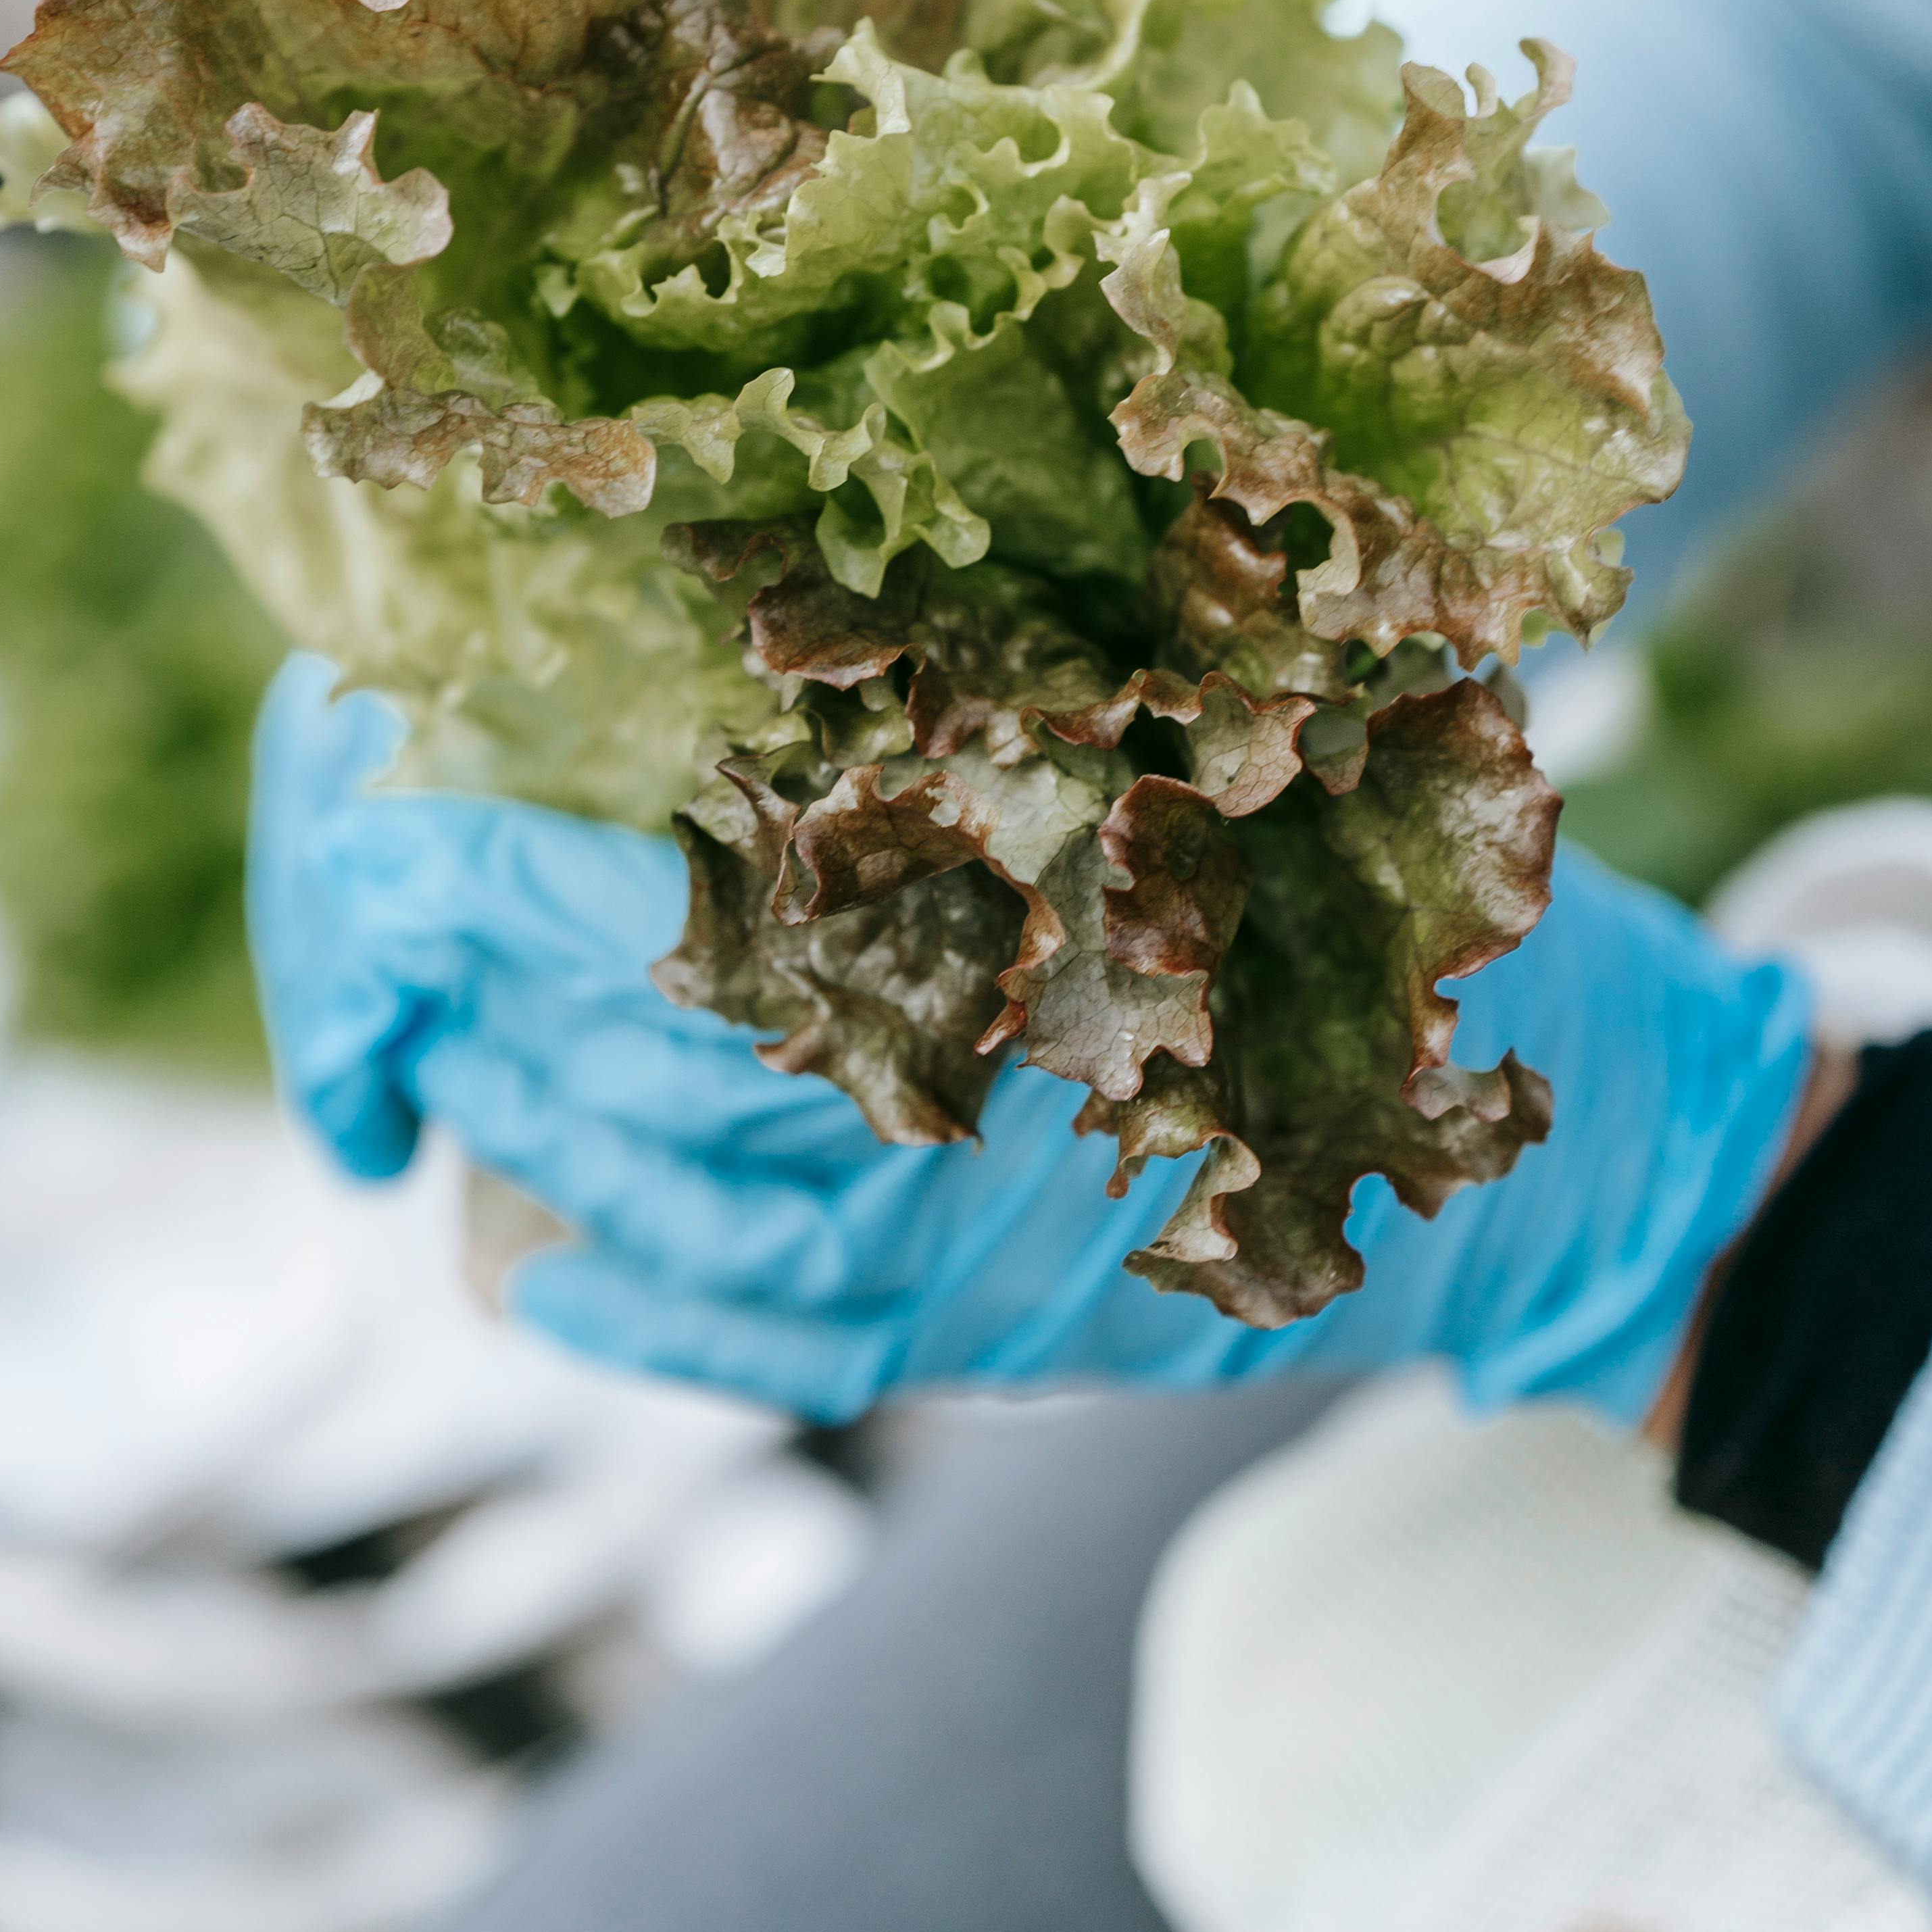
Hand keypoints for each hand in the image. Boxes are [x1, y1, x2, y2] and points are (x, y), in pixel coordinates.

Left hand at [249, 656, 1811, 1426]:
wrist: (1537, 1143)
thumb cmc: (1376, 892)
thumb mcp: (1207, 732)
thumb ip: (1003, 683)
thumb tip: (762, 590)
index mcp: (944, 923)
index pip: (595, 894)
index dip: (461, 855)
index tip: (407, 777)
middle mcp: (902, 1101)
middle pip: (569, 1044)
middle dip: (446, 977)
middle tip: (394, 886)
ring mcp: (916, 1249)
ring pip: (612, 1193)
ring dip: (504, 1116)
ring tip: (447, 1036)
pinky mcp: (953, 1341)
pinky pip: (708, 1337)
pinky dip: (597, 1292)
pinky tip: (539, 1239)